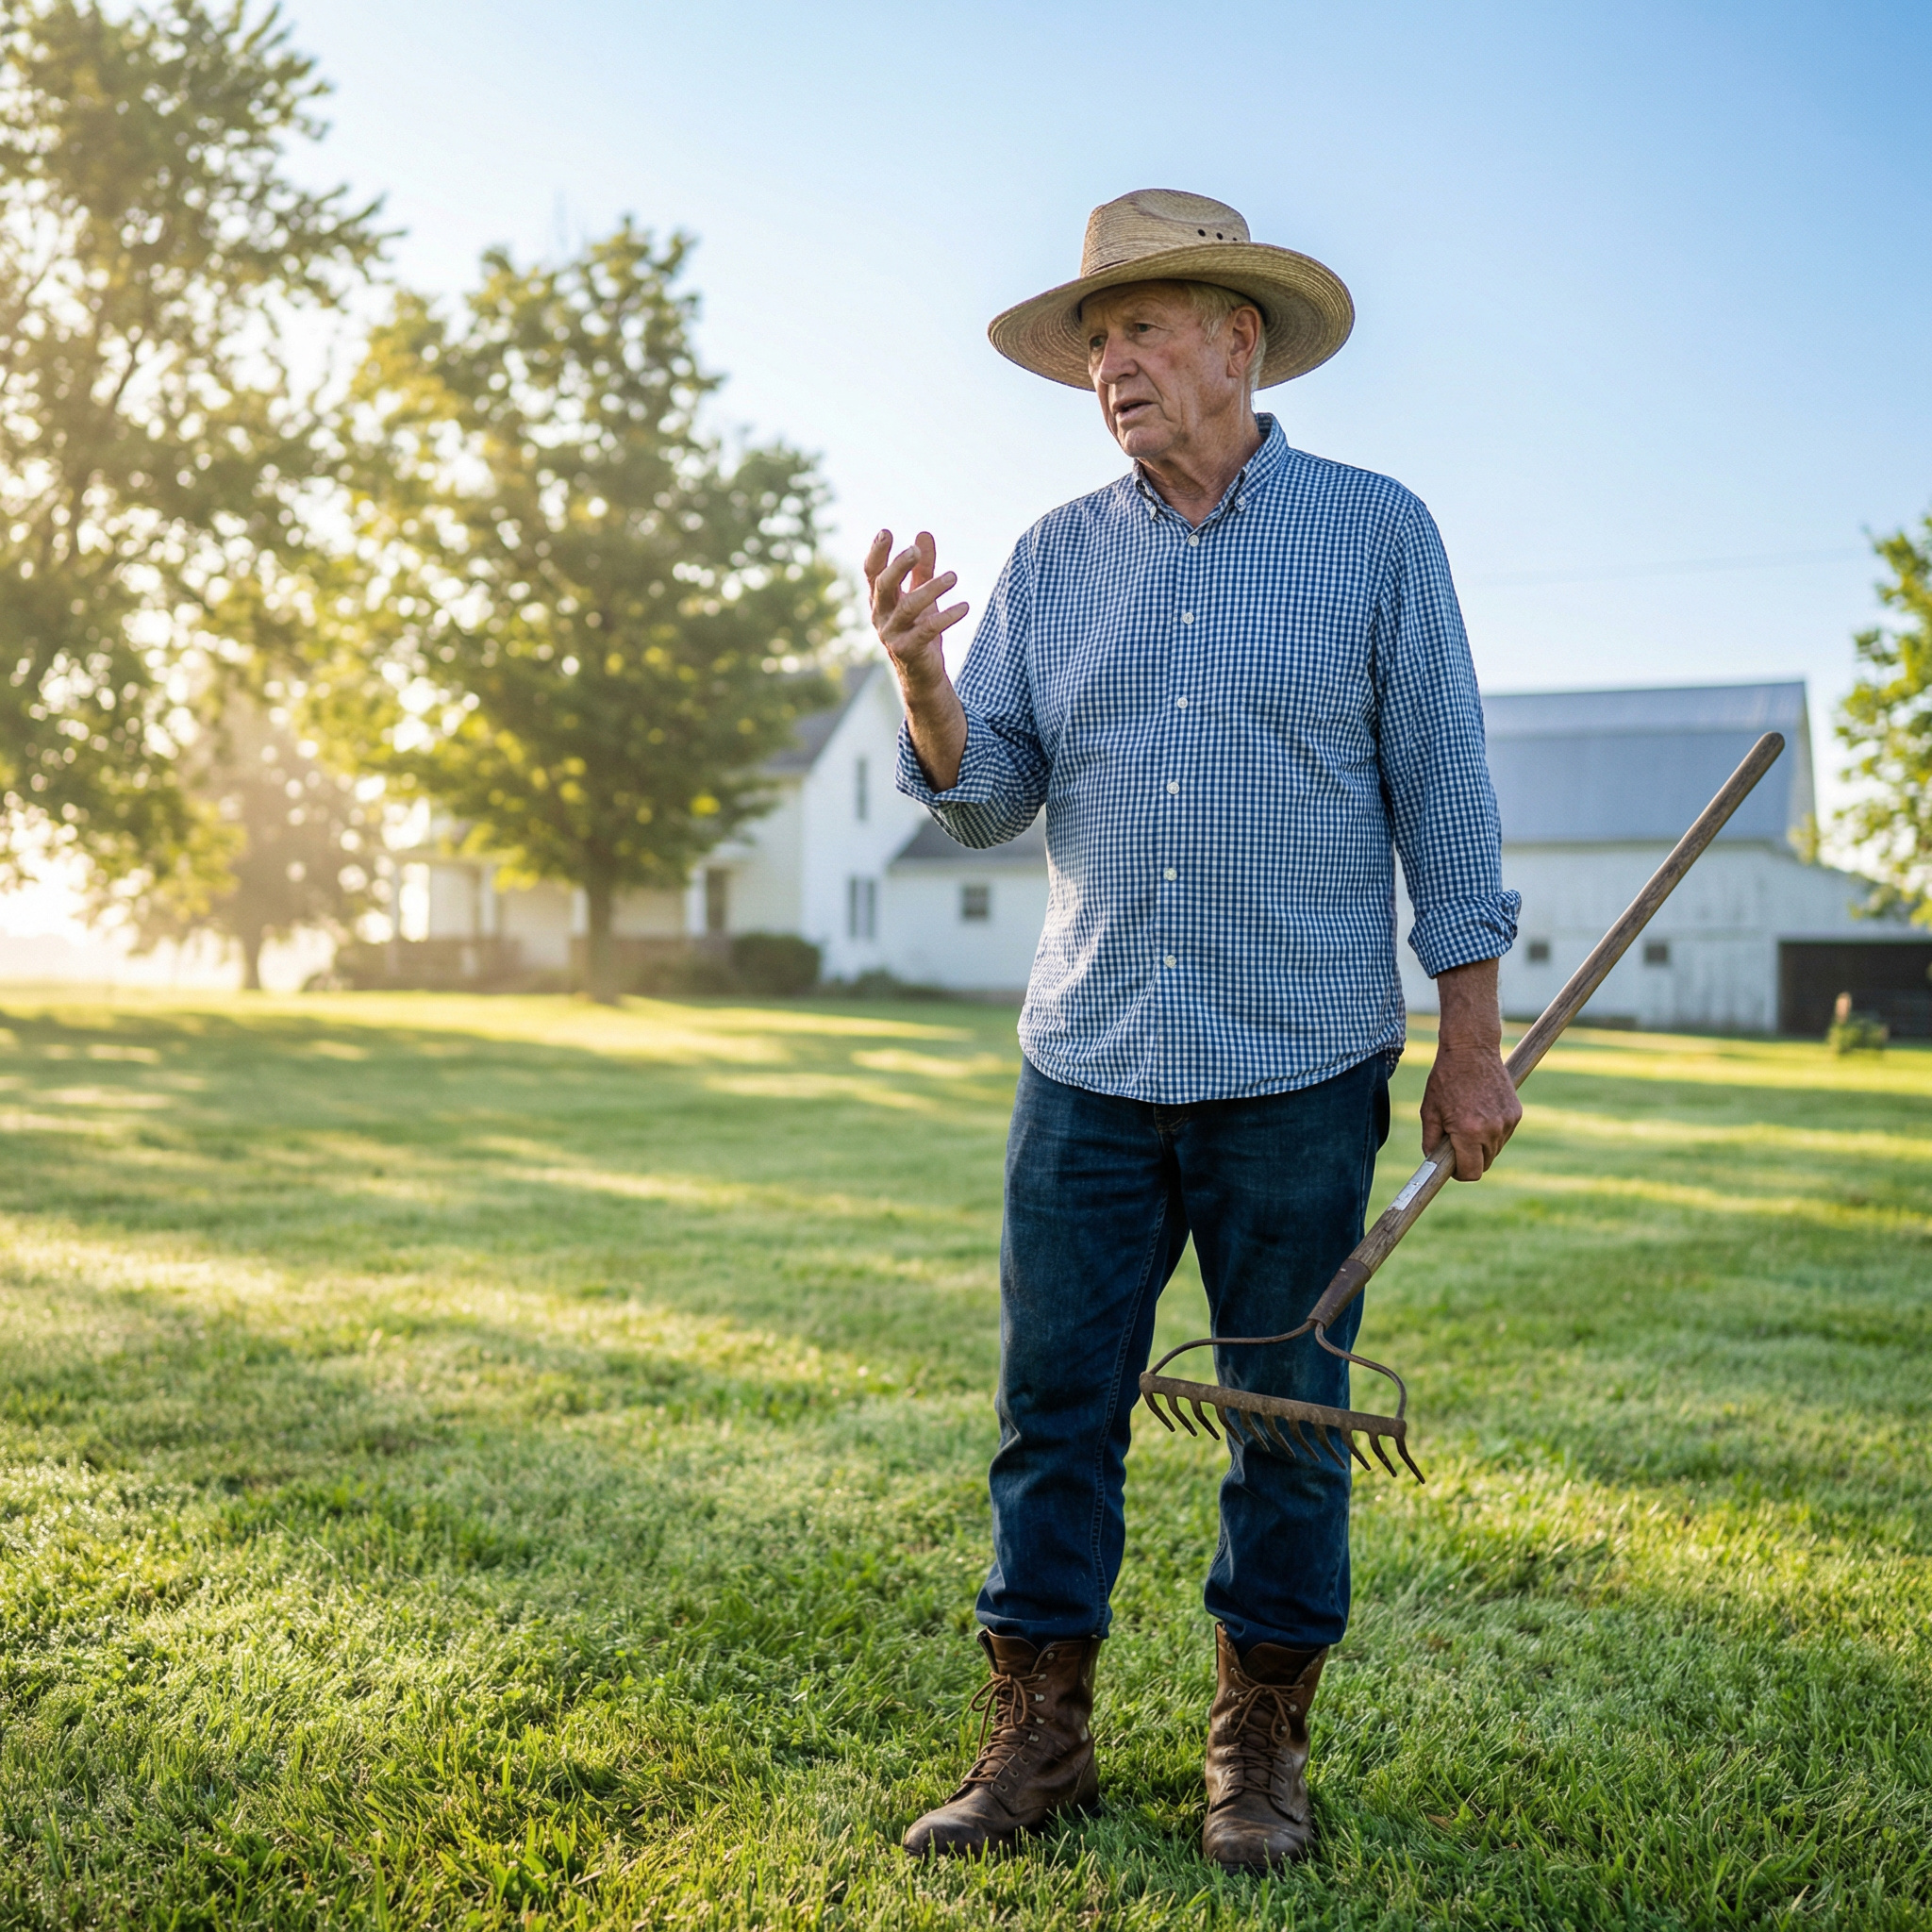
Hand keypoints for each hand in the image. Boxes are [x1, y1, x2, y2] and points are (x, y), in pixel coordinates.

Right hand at [864, 528, 969, 789]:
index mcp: (880, 601)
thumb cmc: (920, 631)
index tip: (886, 531)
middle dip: (897, 566)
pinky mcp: (908, 651)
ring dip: (931, 589)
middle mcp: (880, 617)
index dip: (877, 553)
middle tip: (915, 550)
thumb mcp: (922, 596)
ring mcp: (891, 636)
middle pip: (883, 586)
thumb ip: (923, 567)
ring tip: (954, 576)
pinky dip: (947, 617)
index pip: (872, 573)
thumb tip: (923, 532)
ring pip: (907, 607)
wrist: (924, 676)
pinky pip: (926, 630)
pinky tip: (965, 607)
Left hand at [1421, 958, 1521, 1180]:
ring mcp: (1507, 1122)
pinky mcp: (1516, 1113)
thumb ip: (1430, 1142)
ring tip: (1468, 1121)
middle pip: (1484, 1164)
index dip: (1459, 1173)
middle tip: (1456, 1143)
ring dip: (1481, 1145)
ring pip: (1494, 1150)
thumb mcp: (1429, 1111)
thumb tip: (1434, 1163)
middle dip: (1469, 1159)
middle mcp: (1491, 1130)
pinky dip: (1493, 1131)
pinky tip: (1481, 1112)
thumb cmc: (1445, 1080)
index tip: (1452, 1166)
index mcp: (1468, 1132)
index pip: (1471, 1172)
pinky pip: (1503, 1134)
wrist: (1471, 1050)